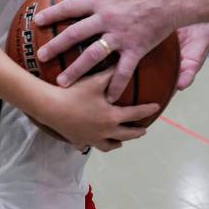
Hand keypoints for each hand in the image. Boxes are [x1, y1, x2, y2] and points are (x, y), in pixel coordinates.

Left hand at [35, 0, 179, 101]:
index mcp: (103, 1)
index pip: (71, 7)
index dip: (53, 13)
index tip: (38, 21)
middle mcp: (106, 19)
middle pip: (75, 34)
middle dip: (55, 45)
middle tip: (40, 56)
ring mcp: (120, 36)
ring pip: (91, 56)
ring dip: (75, 70)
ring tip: (62, 82)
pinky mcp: (135, 49)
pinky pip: (123, 71)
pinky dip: (115, 85)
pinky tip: (109, 98)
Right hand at [35, 70, 159, 151]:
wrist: (51, 107)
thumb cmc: (75, 93)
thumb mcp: (96, 81)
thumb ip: (112, 73)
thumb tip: (123, 62)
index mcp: (112, 116)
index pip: (135, 114)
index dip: (147, 110)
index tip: (156, 107)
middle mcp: (106, 131)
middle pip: (127, 135)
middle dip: (136, 132)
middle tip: (143, 130)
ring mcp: (92, 139)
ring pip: (110, 145)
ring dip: (118, 142)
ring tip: (121, 141)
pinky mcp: (79, 141)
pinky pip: (89, 146)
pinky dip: (94, 144)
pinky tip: (93, 141)